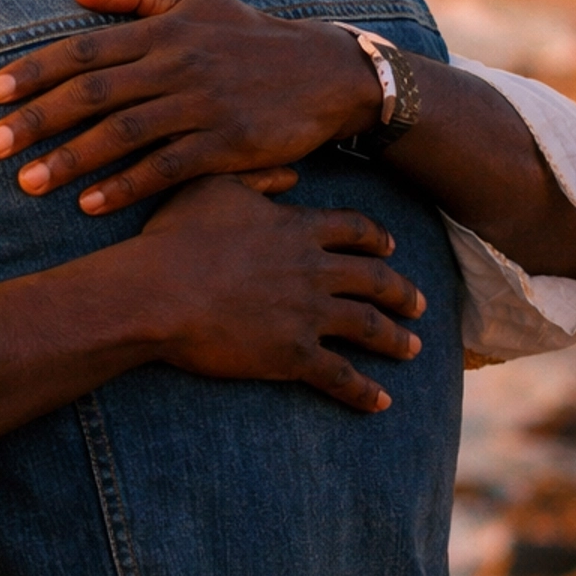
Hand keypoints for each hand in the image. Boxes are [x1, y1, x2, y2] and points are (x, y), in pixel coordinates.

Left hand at [0, 0, 379, 213]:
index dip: (36, 70)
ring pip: (123, 133)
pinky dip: (127, 186)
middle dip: (38, 118)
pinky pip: (166, 168)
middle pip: (93, 91)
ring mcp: (202, 104)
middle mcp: (176, 64)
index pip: (85, 48)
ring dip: (71, 159)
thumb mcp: (199, 0)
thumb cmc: (253, 37)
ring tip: (29, 182)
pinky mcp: (227, 143)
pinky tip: (91, 205)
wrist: (327, 73)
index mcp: (163, 30)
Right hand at [134, 174, 424, 412]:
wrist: (156, 292)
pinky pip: (340, 376)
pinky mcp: (292, 355)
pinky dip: (364, 391)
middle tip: (419, 304)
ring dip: (395, 339)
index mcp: (298, 228)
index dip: (377, 239)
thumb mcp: (216, 187)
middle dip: (402, 292)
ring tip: (413, 349)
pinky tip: (381, 403)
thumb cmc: (176, 236)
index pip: (356, 230)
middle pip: (375, 280)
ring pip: (368, 327)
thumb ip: (259, 176)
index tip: (390, 249)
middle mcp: (313, 270)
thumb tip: (293, 172)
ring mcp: (307, 314)